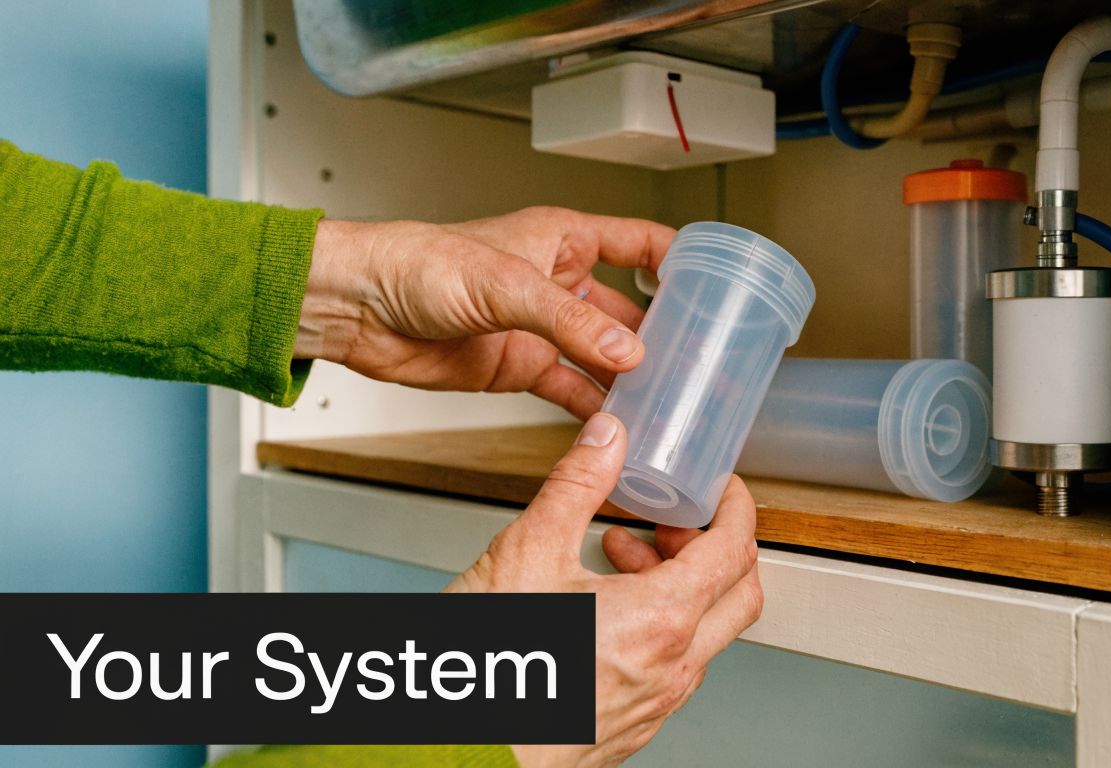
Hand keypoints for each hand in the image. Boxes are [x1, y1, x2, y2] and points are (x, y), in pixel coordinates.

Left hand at [296, 207, 675, 417]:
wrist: (359, 307)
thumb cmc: (417, 264)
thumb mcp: (505, 284)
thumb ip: (570, 321)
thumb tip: (629, 351)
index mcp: (562, 239)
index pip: (639, 243)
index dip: (680, 261)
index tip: (718, 287)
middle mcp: (558, 282)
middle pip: (631, 308)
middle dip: (667, 334)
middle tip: (705, 361)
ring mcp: (540, 328)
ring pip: (604, 354)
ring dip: (636, 377)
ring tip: (675, 399)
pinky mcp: (518, 367)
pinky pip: (571, 388)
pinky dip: (596, 406)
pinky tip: (621, 421)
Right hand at [444, 413, 763, 767]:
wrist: (458, 751)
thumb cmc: (486, 672)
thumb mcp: (527, 553)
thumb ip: (576, 486)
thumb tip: (607, 440)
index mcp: (661, 621)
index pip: (735, 551)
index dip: (734, 507)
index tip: (720, 486)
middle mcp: (672, 668)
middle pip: (739, 595)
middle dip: (714, 546)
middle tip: (670, 521)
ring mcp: (656, 704)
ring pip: (704, 633)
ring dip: (679, 585)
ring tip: (616, 555)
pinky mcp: (632, 725)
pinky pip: (673, 667)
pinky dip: (659, 624)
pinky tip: (602, 607)